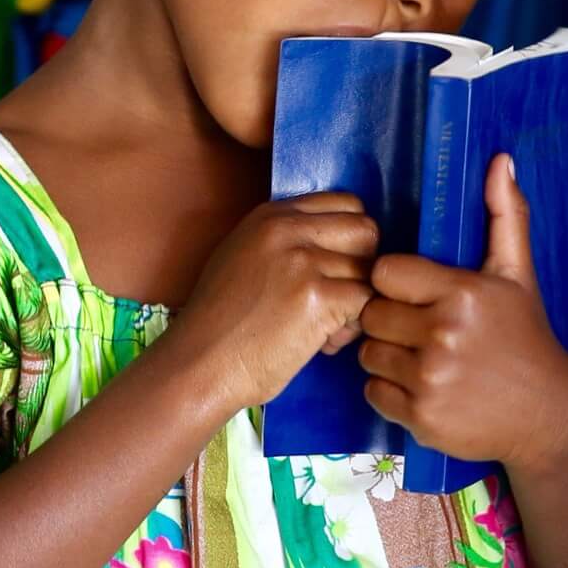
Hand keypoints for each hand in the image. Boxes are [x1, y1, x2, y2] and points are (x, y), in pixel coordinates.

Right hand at [165, 193, 378, 411]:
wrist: (198, 363)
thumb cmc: (218, 322)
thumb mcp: (242, 258)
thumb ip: (285, 242)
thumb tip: (336, 245)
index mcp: (270, 215)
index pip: (346, 203)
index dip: (350, 239)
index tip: (334, 268)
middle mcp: (287, 229)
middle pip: (366, 230)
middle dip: (363, 266)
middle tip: (338, 298)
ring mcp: (302, 261)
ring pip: (369, 271)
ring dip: (357, 304)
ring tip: (324, 328)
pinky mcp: (317, 298)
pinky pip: (366, 303)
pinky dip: (352, 327)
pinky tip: (324, 343)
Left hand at [358, 155, 567, 470]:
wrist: (548, 414)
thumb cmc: (526, 336)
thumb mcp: (517, 274)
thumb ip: (504, 214)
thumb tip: (500, 159)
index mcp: (461, 293)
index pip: (384, 272)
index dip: (396, 282)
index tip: (418, 293)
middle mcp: (443, 335)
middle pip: (371, 313)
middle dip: (390, 319)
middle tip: (421, 328)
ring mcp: (430, 379)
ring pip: (368, 353)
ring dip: (387, 355)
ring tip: (424, 357)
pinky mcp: (420, 417)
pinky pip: (373, 391)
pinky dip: (390, 391)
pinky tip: (422, 386)